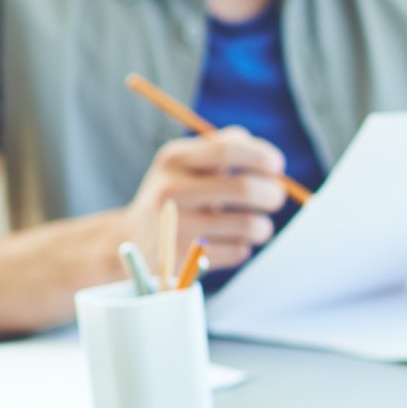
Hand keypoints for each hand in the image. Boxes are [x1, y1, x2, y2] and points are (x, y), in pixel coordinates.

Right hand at [123, 128, 289, 275]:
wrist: (130, 240)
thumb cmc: (176, 196)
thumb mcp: (186, 164)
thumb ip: (223, 149)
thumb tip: (271, 161)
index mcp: (173, 159)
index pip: (228, 149)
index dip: (262, 157)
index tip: (277, 166)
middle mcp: (171, 190)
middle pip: (244, 188)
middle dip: (272, 193)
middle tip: (276, 198)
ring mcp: (175, 226)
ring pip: (249, 225)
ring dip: (263, 226)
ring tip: (257, 226)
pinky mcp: (183, 258)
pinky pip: (238, 251)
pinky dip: (243, 248)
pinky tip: (229, 244)